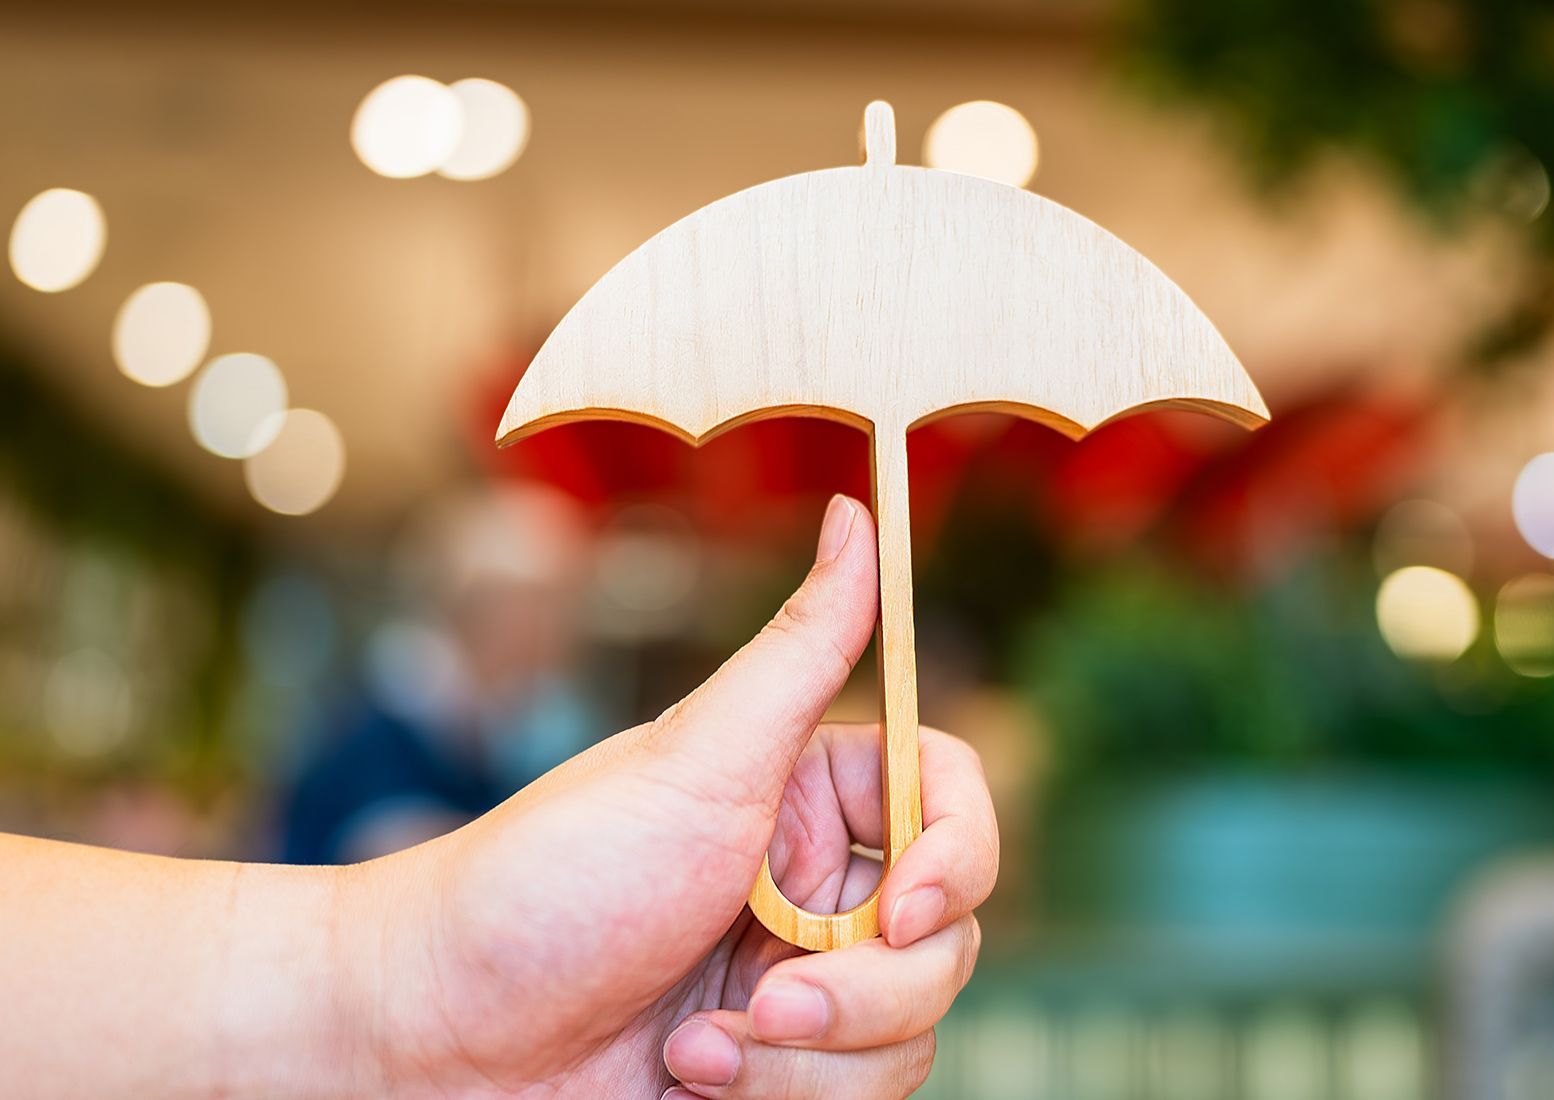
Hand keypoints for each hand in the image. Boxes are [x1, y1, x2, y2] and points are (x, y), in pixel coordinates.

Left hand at [348, 495, 998, 1097]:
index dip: (960, 857)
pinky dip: (776, 1098)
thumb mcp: (692, 760)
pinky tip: (685, 1079)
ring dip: (805, 1061)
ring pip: (912, 1034)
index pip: (955, 806)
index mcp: (812, 802)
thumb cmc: (546, 882)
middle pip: (948, 939)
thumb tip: (856, 510)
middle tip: (757, 997)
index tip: (907, 906)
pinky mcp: (780, 1074)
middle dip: (859, 991)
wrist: (431, 1038)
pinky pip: (856, 1098)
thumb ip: (802, 648)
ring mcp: (804, 989)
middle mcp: (820, 892)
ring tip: (695, 1051)